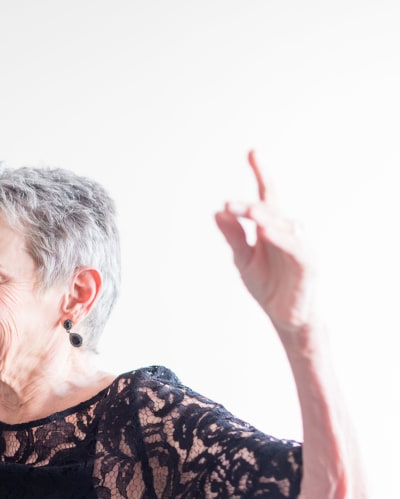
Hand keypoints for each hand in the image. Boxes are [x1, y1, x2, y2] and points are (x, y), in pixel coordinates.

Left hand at [214, 150, 314, 333]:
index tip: (252, 152)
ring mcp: (300, 247)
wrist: (284, 317)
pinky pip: (295, 248)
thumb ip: (234, 236)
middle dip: (249, 206)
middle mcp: (288, 232)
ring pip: (283, 226)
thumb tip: (218, 212)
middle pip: (270, 211)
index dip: (260, 174)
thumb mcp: (243, 259)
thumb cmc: (267, 285)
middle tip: (228, 204)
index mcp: (272, 228)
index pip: (266, 197)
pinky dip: (281, 239)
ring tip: (246, 211)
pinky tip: (265, 232)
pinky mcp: (308, 264)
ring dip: (264, 218)